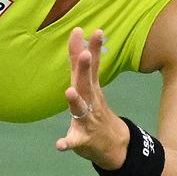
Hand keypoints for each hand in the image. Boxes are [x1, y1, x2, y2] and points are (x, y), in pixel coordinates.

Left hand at [54, 27, 128, 168]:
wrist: (116, 144)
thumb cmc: (97, 111)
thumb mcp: (92, 87)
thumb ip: (85, 65)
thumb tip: (81, 37)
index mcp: (90, 89)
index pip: (87, 66)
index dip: (83, 49)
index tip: (80, 30)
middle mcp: (90, 102)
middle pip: (87, 83)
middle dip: (84, 69)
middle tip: (84, 53)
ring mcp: (87, 120)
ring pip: (80, 110)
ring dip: (75, 101)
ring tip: (69, 92)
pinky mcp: (83, 139)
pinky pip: (74, 141)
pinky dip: (67, 143)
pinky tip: (60, 145)